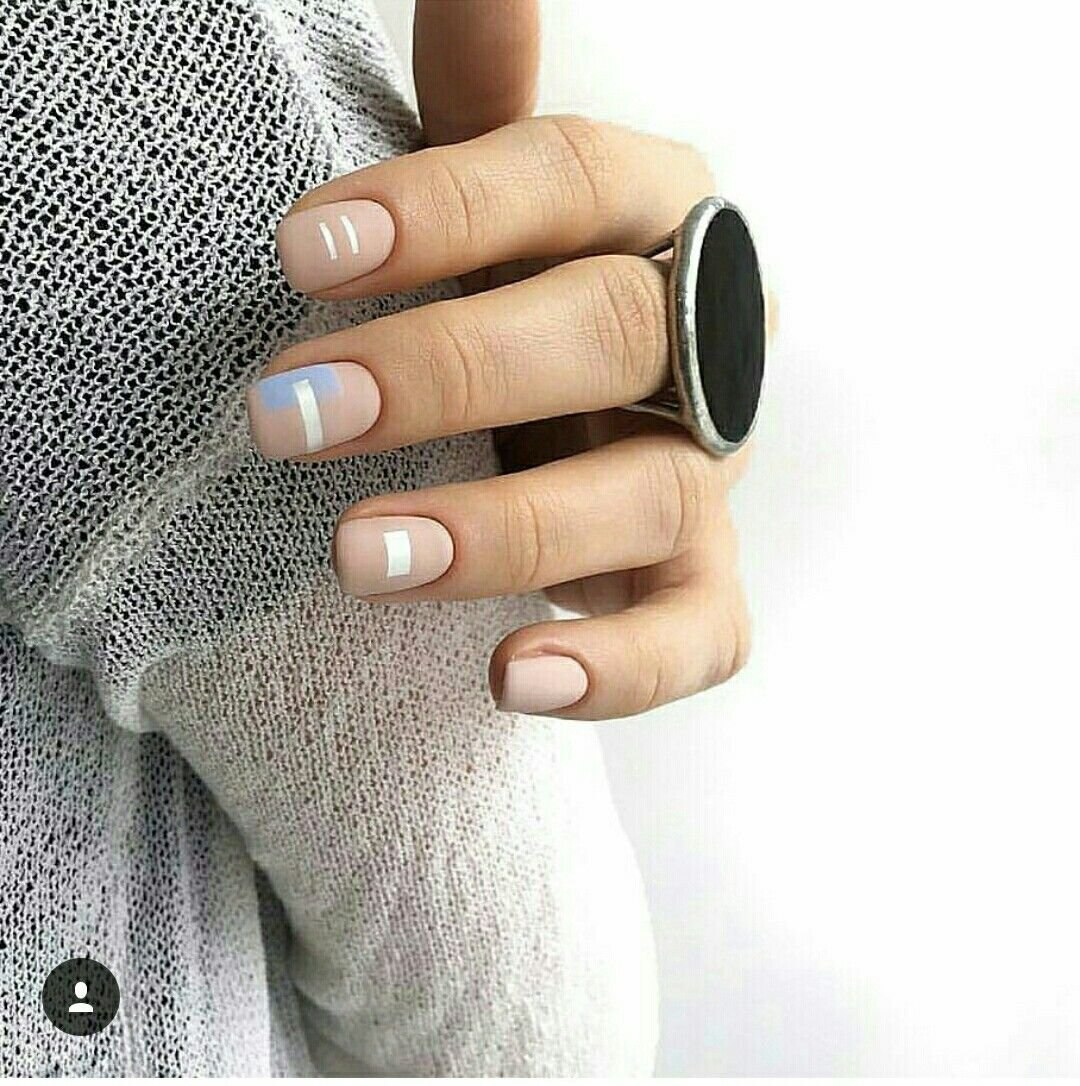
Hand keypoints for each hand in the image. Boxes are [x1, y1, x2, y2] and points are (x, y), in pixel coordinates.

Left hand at [246, 0, 755, 718]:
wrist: (590, 426)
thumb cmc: (526, 296)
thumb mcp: (504, 198)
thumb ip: (483, 104)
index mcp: (656, 219)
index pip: (568, 179)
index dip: (444, 208)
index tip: (301, 252)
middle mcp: (702, 342)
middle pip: (604, 332)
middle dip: (445, 371)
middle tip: (286, 413)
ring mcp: (709, 473)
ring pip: (646, 496)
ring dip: (505, 527)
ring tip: (358, 558)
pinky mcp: (705, 583)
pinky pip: (697, 634)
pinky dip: (619, 666)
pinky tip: (512, 678)